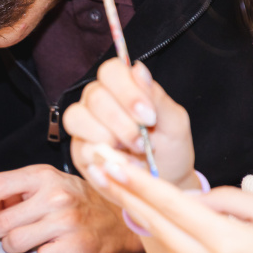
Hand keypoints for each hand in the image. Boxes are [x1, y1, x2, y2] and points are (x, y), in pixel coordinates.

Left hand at [0, 164, 144, 252]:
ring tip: (18, 241)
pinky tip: (49, 247)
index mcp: (44, 175)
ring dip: (11, 245)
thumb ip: (20, 190)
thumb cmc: (80, 200)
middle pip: (3, 220)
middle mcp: (55, 196)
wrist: (120, 218)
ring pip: (15, 242)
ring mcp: (66, 222)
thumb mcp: (51, 183)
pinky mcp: (76, 246)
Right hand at [63, 58, 196, 188]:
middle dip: (123, 123)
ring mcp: (85, 125)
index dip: (127, 91)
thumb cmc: (170, 148)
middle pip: (95, 96)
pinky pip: (80, 148)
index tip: (149, 116)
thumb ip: (156, 97)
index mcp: (121, 87)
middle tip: (144, 142)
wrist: (166, 182)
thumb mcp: (174, 122)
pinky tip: (125, 165)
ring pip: (78, 118)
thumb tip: (138, 70)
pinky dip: (105, 159)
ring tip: (133, 153)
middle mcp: (98, 101)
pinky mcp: (79, 151)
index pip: (111, 71)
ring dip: (109, 139)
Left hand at [92, 161, 252, 252]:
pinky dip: (156, 227)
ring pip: (160, 236)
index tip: (112, 161)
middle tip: (95, 163)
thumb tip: (198, 199)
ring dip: (133, 207)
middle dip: (121, 190)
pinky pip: (175, 249)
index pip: (170, 204)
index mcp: (226, 241)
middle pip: (153, 221)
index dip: (137, 180)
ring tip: (110, 181)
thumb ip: (229, 199)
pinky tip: (144, 208)